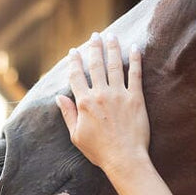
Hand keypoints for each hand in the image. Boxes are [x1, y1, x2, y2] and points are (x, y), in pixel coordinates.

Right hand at [55, 33, 149, 173]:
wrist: (124, 159)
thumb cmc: (99, 151)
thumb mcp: (76, 135)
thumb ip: (68, 114)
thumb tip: (59, 98)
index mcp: (84, 103)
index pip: (76, 76)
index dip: (74, 62)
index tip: (74, 51)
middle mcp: (100, 95)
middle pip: (96, 65)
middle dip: (94, 48)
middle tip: (95, 35)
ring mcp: (119, 95)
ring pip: (114, 65)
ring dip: (112, 48)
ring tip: (111, 35)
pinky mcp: (135, 98)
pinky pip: (135, 74)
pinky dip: (135, 60)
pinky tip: (135, 48)